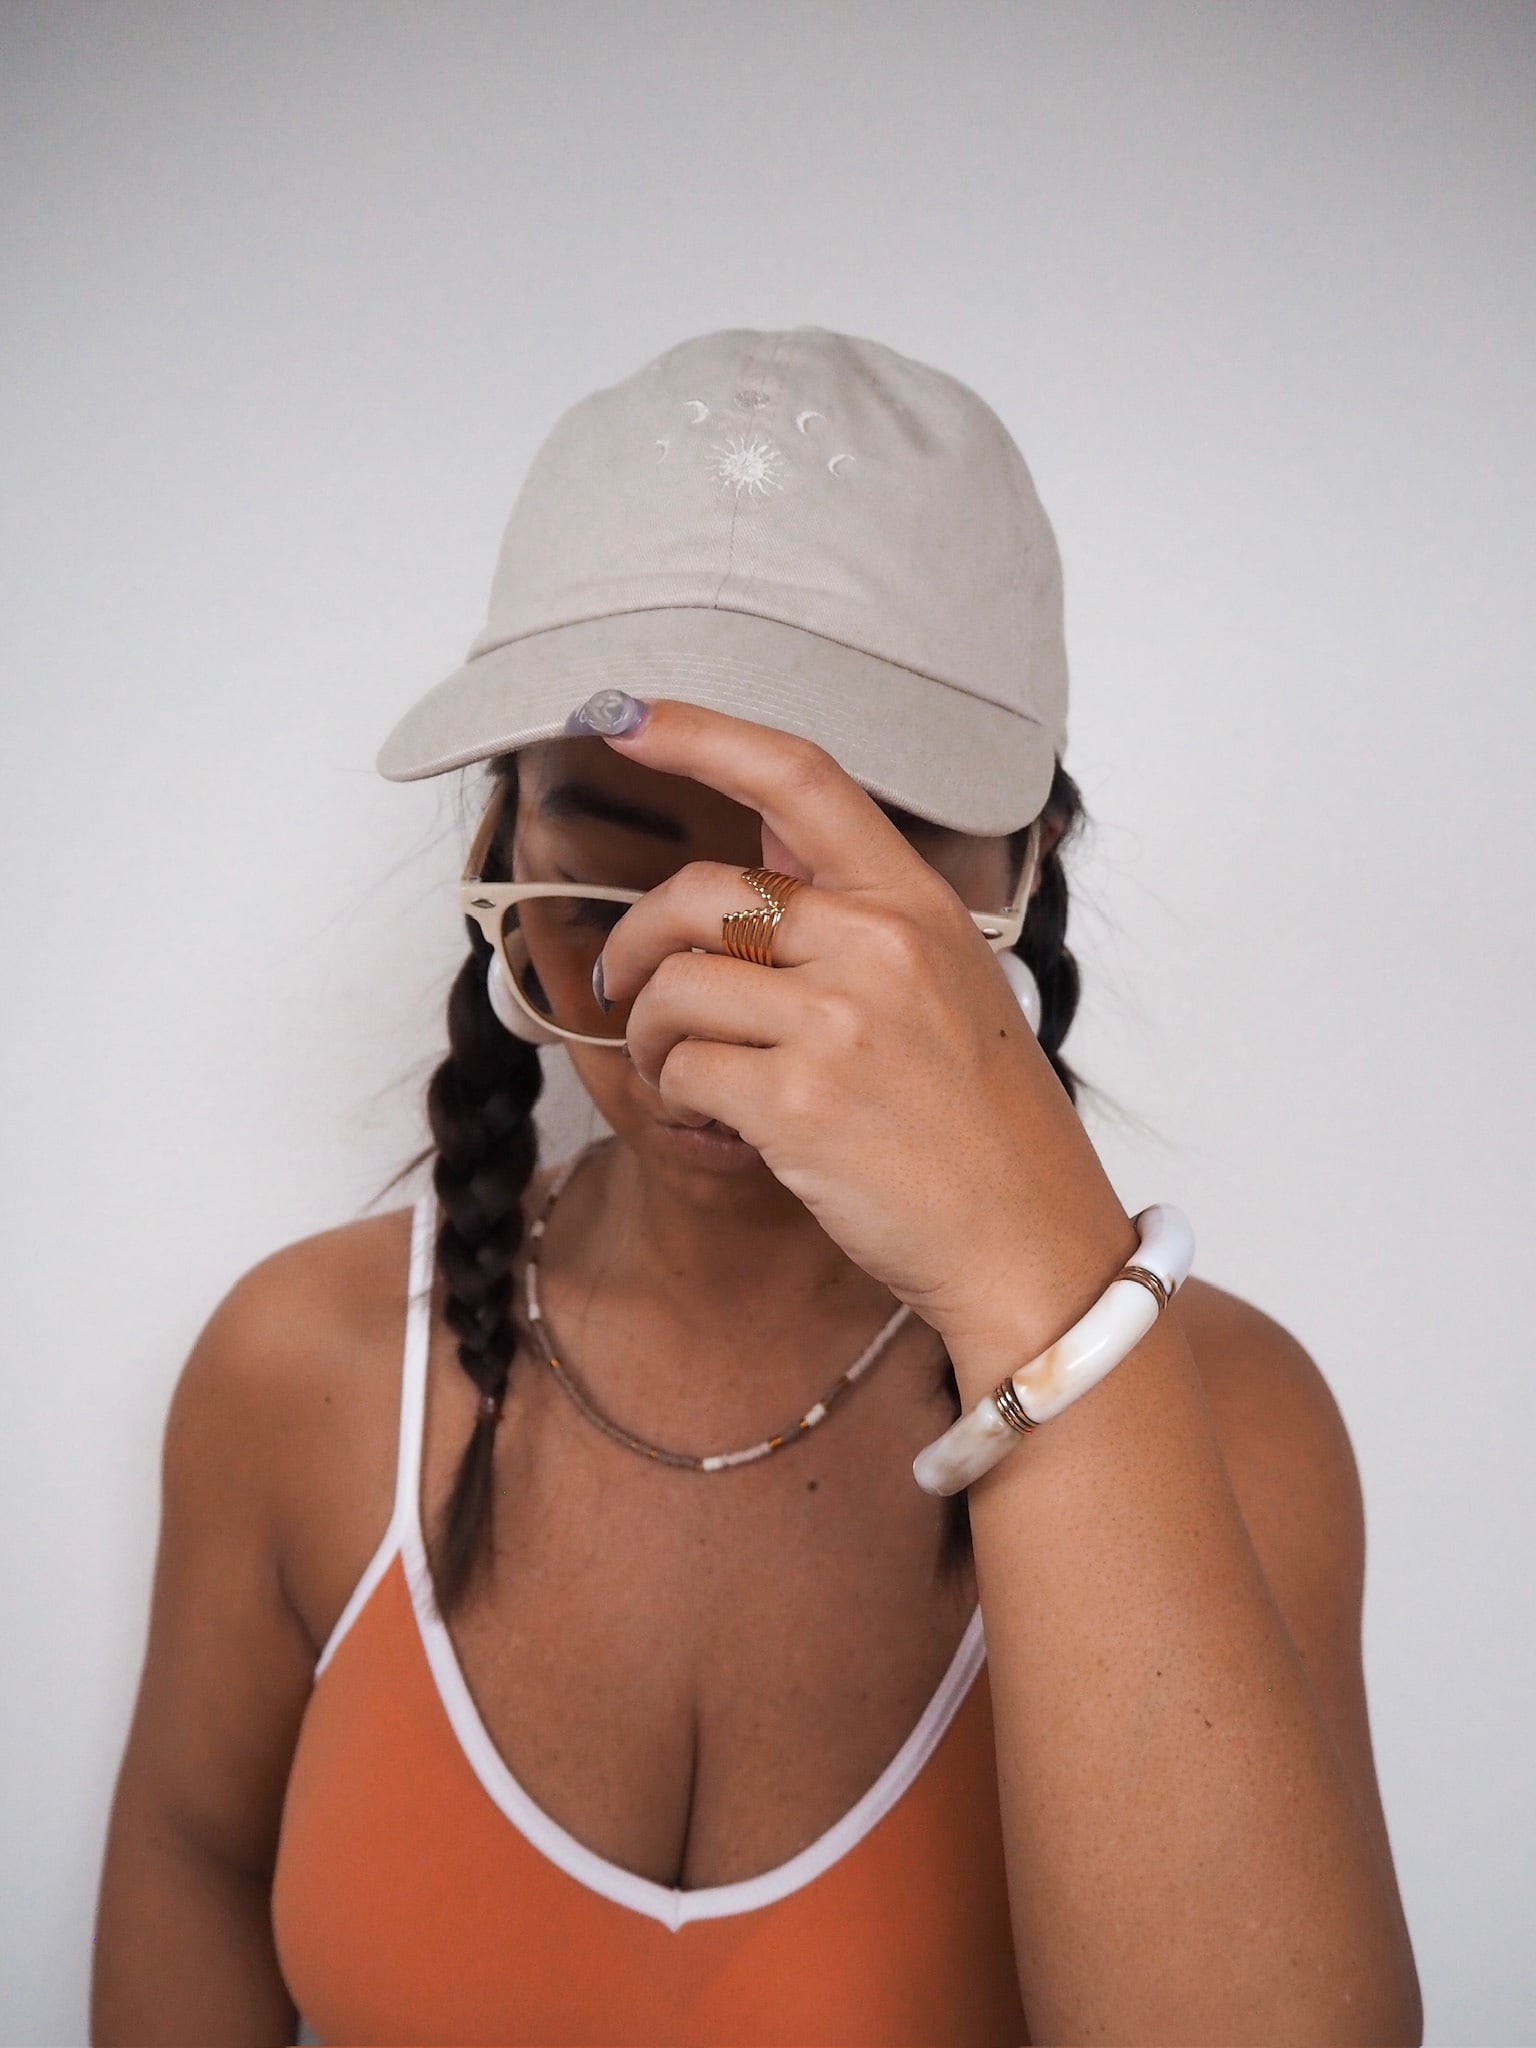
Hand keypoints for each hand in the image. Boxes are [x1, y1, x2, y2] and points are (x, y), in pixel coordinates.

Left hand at [588, 696, 1136, 1361]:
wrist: (1027, 1241)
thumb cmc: (980, 1122)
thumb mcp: (946, 984)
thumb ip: (856, 919)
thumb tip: (756, 861)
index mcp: (916, 902)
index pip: (798, 779)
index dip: (700, 735)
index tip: (625, 714)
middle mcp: (879, 944)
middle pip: (699, 895)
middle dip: (635, 941)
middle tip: (627, 989)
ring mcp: (840, 1021)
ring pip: (675, 987)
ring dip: (650, 1033)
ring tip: (679, 1070)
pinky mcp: (800, 1102)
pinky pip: (684, 1068)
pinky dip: (676, 1094)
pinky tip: (712, 1118)